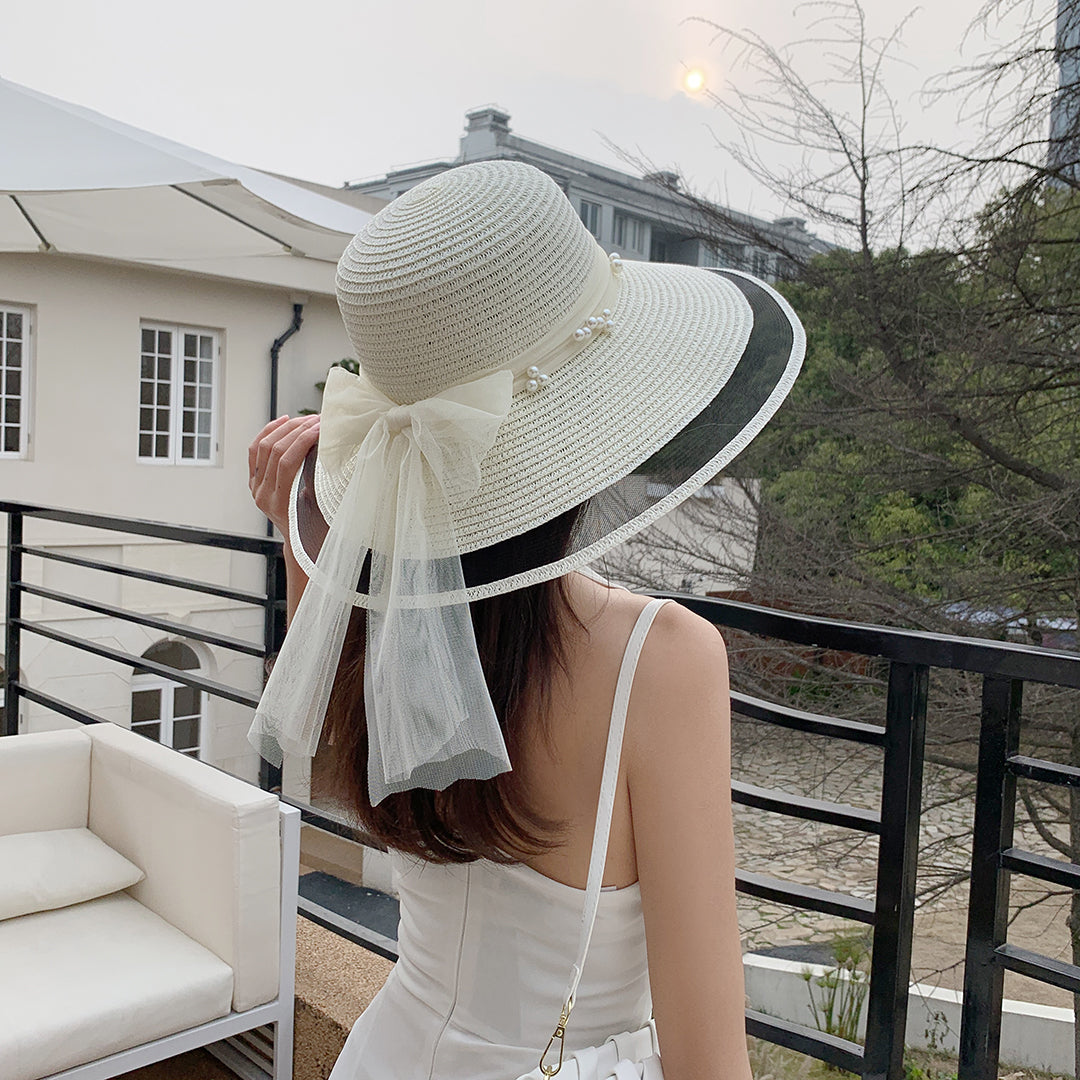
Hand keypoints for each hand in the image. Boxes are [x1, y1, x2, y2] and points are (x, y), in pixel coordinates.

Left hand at [248, 414, 319, 535]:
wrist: (302, 544)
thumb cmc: (318, 531)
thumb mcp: (326, 513)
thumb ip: (325, 490)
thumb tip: (339, 459)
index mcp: (279, 504)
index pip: (287, 462)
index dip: (305, 441)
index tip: (322, 428)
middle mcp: (262, 494)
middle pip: (275, 450)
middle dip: (298, 430)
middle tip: (317, 420)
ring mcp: (256, 487)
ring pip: (264, 446)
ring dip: (287, 428)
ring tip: (306, 419)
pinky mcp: (255, 480)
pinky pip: (256, 449)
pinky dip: (269, 432)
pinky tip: (284, 421)